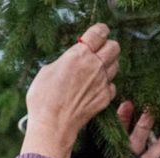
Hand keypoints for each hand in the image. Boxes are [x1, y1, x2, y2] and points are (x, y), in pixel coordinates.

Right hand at [22, 23, 119, 157]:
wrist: (52, 124)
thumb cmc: (43, 99)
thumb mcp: (46, 72)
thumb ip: (64, 61)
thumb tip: (70, 60)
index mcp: (79, 55)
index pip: (99, 33)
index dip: (99, 31)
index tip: (97, 33)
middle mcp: (95, 65)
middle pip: (114, 46)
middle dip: (107, 47)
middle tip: (98, 52)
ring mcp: (102, 82)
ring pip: (116, 65)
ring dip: (108, 65)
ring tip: (95, 71)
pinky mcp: (105, 97)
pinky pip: (112, 85)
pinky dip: (105, 85)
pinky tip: (94, 89)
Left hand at [81, 101, 159, 157]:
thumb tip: (50, 136)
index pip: (97, 137)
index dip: (102, 122)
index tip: (105, 105)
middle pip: (117, 136)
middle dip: (123, 119)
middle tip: (128, 102)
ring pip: (135, 144)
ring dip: (142, 128)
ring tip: (149, 111)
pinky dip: (159, 148)